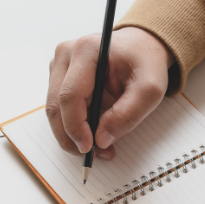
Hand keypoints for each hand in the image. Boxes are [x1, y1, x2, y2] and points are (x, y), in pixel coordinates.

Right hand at [47, 27, 173, 159]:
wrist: (141, 47)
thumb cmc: (145, 63)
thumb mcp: (149, 90)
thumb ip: (127, 114)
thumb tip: (101, 140)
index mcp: (86, 50)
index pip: (70, 95)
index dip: (75, 127)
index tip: (89, 148)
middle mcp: (66, 54)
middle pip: (56, 106)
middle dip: (71, 137)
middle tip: (92, 155)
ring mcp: (59, 65)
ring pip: (55, 110)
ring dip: (71, 135)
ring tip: (98, 147)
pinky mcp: (59, 77)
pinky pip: (59, 109)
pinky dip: (73, 127)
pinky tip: (92, 133)